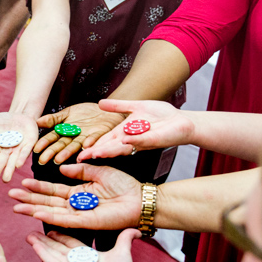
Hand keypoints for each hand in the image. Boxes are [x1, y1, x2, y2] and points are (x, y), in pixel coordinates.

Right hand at [0, 111, 39, 182]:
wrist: (19, 116)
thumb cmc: (1, 122)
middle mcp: (4, 152)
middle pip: (0, 162)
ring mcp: (16, 150)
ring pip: (12, 161)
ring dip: (9, 170)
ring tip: (6, 179)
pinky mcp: (28, 146)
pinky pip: (25, 152)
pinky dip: (22, 158)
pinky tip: (18, 165)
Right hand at [9, 162, 142, 229]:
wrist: (140, 199)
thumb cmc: (125, 185)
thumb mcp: (100, 171)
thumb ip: (81, 170)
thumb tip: (62, 168)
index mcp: (79, 192)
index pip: (53, 191)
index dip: (38, 188)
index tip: (22, 184)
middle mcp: (76, 205)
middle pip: (48, 202)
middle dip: (29, 200)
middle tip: (11, 196)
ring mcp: (80, 215)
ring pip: (53, 212)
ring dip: (34, 210)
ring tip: (17, 207)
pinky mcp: (87, 222)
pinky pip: (66, 220)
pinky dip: (51, 217)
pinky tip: (37, 214)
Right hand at [27, 229, 140, 261]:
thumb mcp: (123, 251)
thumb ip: (126, 238)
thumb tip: (137, 230)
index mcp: (88, 257)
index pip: (72, 243)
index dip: (62, 235)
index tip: (52, 228)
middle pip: (58, 248)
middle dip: (46, 239)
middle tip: (35, 230)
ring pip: (51, 252)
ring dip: (40, 243)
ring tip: (29, 235)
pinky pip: (50, 260)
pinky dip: (41, 251)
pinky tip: (32, 243)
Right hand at [34, 102, 127, 164]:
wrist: (105, 108)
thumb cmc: (85, 112)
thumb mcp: (67, 113)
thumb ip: (53, 119)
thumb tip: (36, 122)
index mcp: (66, 131)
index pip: (53, 138)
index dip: (44, 144)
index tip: (36, 150)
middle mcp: (75, 137)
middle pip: (62, 145)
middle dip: (52, 152)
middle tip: (44, 161)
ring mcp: (87, 136)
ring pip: (76, 145)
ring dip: (68, 152)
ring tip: (59, 159)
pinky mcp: (100, 133)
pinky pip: (95, 138)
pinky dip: (90, 142)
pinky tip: (85, 145)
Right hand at [77, 99, 191, 161]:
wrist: (181, 119)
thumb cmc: (160, 115)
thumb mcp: (136, 107)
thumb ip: (118, 106)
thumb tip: (100, 103)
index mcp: (125, 132)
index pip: (106, 141)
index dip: (93, 147)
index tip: (80, 153)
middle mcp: (131, 139)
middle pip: (112, 147)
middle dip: (98, 152)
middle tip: (83, 158)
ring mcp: (143, 140)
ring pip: (124, 147)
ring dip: (111, 151)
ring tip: (97, 153)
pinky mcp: (155, 139)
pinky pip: (143, 140)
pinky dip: (134, 141)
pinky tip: (124, 141)